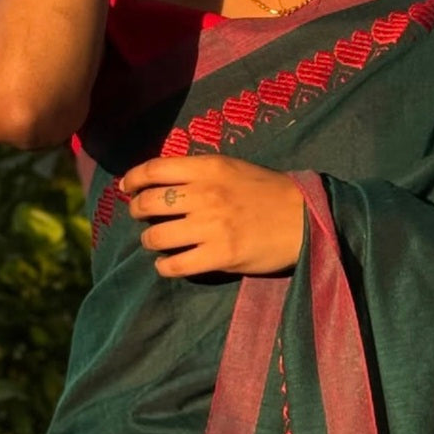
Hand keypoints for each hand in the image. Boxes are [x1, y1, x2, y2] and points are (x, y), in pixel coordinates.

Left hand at [120, 155, 305, 277]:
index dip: (133, 179)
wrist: (306, 219)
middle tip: (143, 217)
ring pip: (156, 236)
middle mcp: (205, 194)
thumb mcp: (234, 168)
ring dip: (150, 241)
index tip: (127, 189)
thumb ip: (200, 172)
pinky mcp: (219, 256)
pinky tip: (170, 263)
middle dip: (138, 212)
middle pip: (148, 203)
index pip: (154, 169)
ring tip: (158, 241)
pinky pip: (174, 265)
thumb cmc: (270, 192)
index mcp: (209, 168)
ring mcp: (211, 226)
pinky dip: (165, 266)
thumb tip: (161, 181)